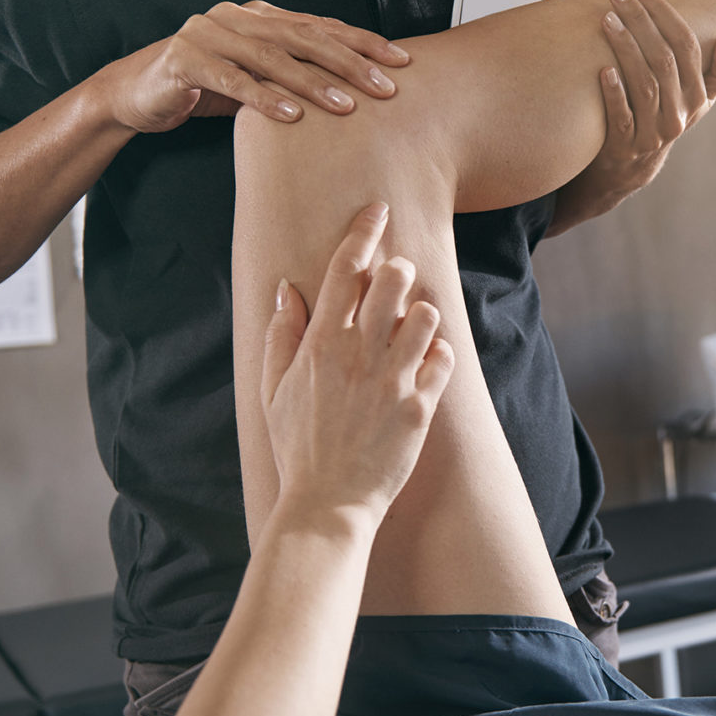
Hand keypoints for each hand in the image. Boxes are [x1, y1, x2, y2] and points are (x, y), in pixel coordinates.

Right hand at [103, 0, 411, 133]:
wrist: (136, 94)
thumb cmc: (204, 87)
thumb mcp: (255, 79)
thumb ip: (293, 75)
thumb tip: (354, 91)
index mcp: (261, 17)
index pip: (322, 27)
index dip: (363, 42)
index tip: (401, 64)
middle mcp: (238, 17)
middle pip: (305, 37)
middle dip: (350, 62)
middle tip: (385, 88)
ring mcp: (209, 33)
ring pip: (272, 57)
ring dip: (313, 82)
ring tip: (347, 106)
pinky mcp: (184, 58)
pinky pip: (231, 79)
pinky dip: (263, 97)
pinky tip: (292, 115)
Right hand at [258, 203, 453, 523]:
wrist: (327, 504)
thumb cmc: (297, 447)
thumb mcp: (272, 390)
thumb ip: (281, 336)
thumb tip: (286, 290)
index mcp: (320, 344)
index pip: (345, 269)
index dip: (365, 231)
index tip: (379, 211)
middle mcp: (358, 354)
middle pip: (393, 279)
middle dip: (398, 270)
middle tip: (395, 283)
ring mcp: (392, 380)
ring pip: (425, 314)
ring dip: (421, 313)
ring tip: (409, 329)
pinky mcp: (420, 407)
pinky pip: (443, 357)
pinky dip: (439, 352)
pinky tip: (425, 361)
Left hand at [554, 0, 715, 228]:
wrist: (630, 167)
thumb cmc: (662, 118)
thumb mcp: (694, 101)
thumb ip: (715, 74)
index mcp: (697, 97)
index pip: (687, 47)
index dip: (664, 15)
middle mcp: (680, 115)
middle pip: (664, 60)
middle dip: (640, 21)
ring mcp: (653, 134)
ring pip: (644, 85)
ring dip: (625, 48)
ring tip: (606, 19)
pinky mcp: (625, 148)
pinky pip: (621, 118)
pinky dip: (614, 93)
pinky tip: (603, 69)